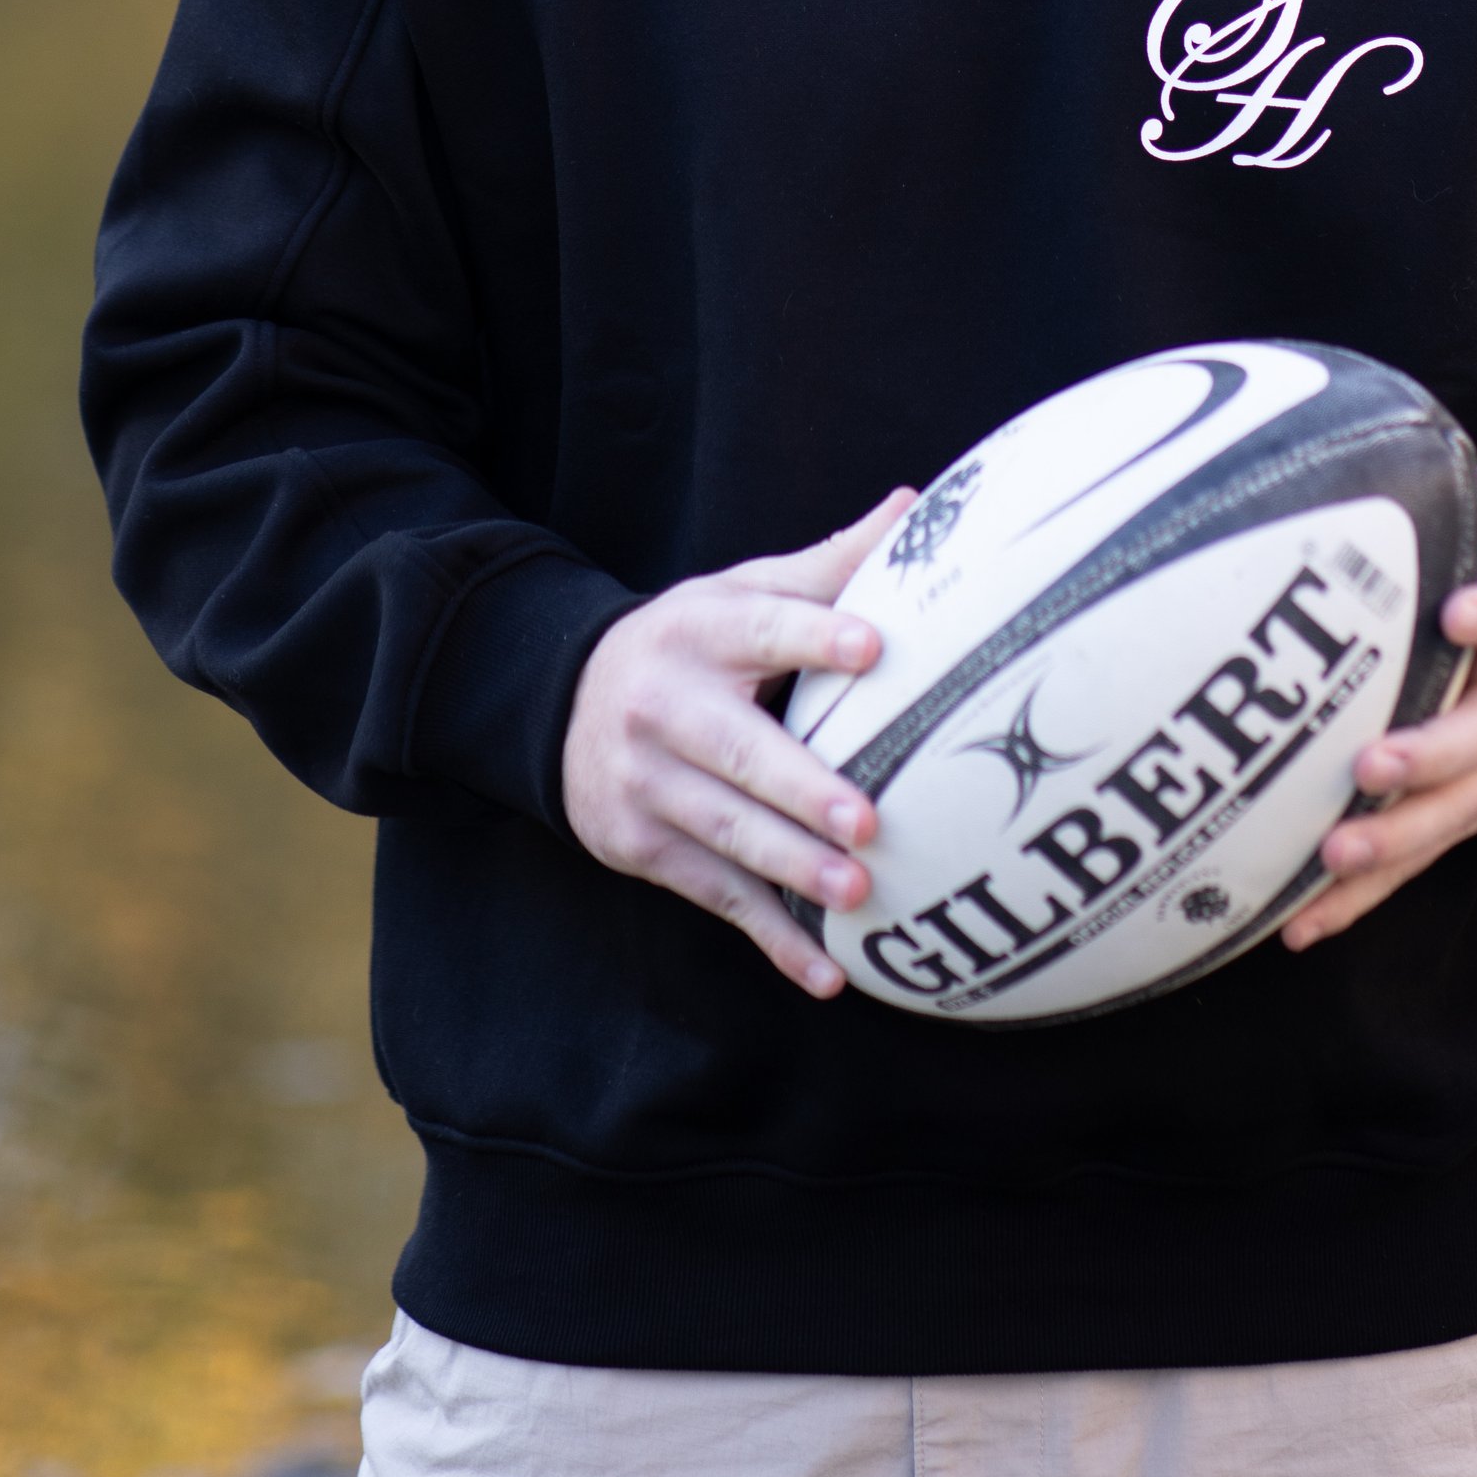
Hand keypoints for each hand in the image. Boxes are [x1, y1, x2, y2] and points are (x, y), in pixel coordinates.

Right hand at [562, 489, 915, 998]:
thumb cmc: (691, 643)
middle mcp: (665, 705)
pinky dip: (769, 937)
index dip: (815, 637)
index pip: (763, 629)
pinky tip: (823, 972)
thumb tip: (915, 504)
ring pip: (726, 831)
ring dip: (791, 868)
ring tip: (856, 891)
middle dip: (802, 789)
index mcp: (701, 630)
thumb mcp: (741, 593)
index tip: (872, 649)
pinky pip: (714, 895)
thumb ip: (827, 565)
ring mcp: (647, 783)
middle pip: (738, 751)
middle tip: (868, 819)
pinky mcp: (641, 846)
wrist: (561, 703)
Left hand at [1282, 471, 1476, 952]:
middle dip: (1430, 757)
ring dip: (1391, 844)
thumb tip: (1354, 431)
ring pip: (1449, 818)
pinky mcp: (1463, 817)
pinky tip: (1299, 927)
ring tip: (1331, 858)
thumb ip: (1443, 487)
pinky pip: (1411, 865)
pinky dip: (1358, 899)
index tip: (1455, 611)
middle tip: (1372, 766)